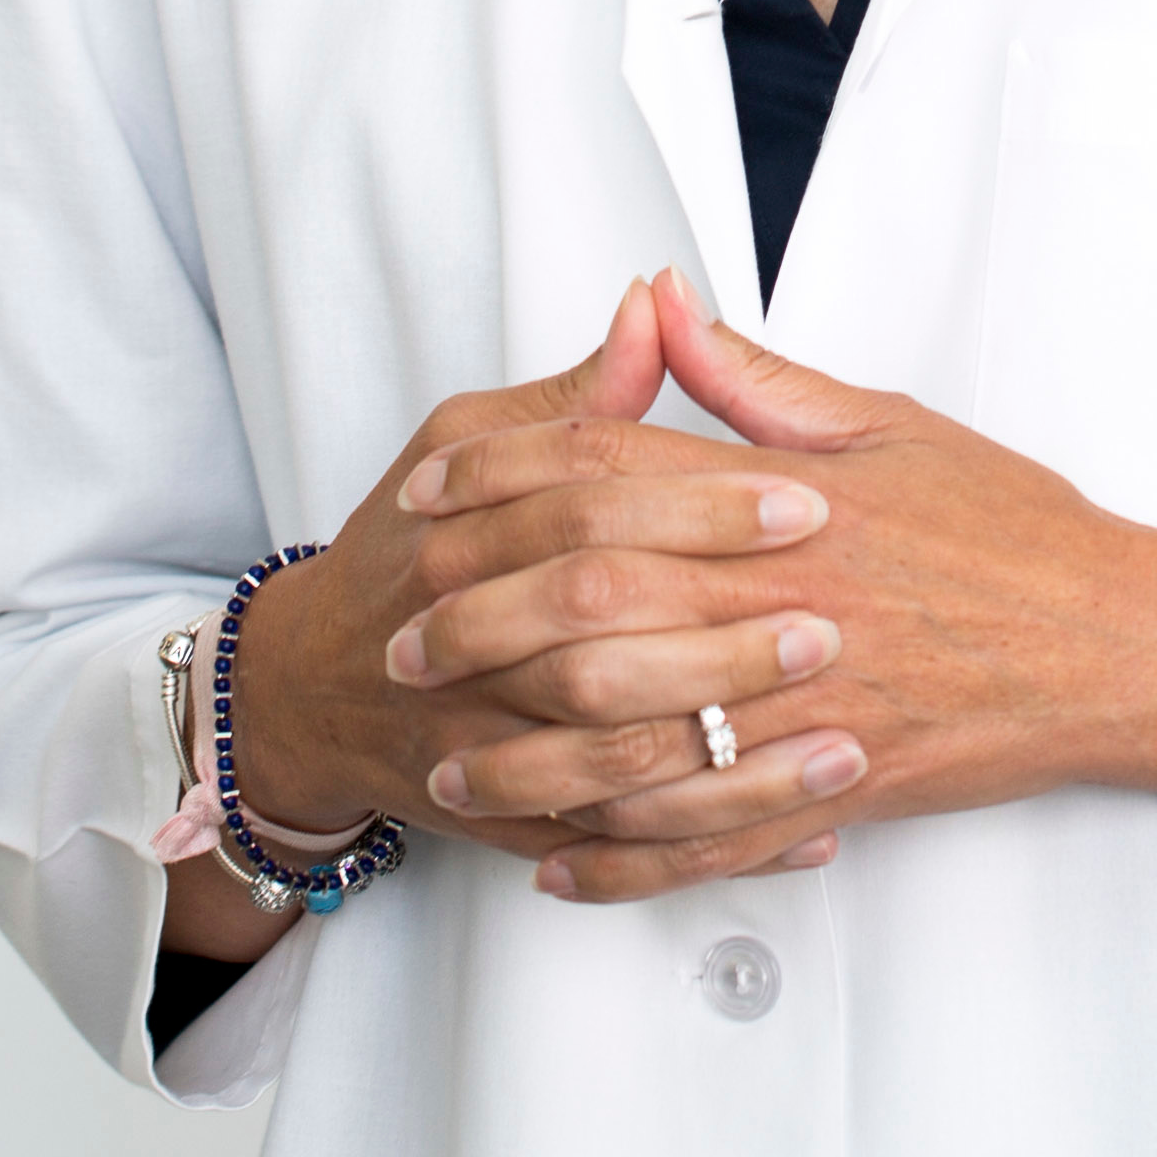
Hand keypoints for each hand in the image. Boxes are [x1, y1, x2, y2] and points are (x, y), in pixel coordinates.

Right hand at [217, 277, 849, 861]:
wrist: (315, 689)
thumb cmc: (403, 550)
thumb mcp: (462, 445)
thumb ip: (575, 398)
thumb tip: (656, 306)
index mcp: (464, 531)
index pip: (592, 507)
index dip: (703, 502)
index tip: (805, 497)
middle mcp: (468, 642)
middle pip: (601, 641)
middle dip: (724, 639)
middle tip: (832, 623)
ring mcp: (489, 746)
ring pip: (615, 765)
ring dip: (733, 761)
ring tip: (841, 740)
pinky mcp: (517, 822)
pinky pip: (623, 850)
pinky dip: (717, 849)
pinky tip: (812, 830)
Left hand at [391, 267, 1156, 905]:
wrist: (1119, 638)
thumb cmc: (1009, 524)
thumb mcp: (884, 420)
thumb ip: (752, 377)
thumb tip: (654, 304)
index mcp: (785, 501)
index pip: (607, 476)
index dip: (500, 481)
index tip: (428, 495)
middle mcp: (783, 602)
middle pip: (592, 612)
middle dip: (479, 629)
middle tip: (401, 645)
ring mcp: (809, 708)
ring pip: (634, 747)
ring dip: (526, 765)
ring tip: (450, 772)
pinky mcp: (839, 789)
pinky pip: (710, 841)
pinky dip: (625, 862)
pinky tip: (561, 864)